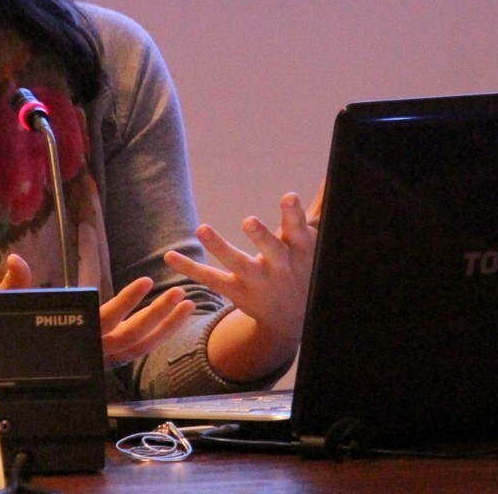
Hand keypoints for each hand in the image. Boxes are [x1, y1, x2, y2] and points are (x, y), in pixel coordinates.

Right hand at [0, 254, 194, 367]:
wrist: (9, 362)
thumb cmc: (11, 330)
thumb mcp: (10, 304)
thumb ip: (17, 283)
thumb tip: (14, 259)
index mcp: (72, 335)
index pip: (104, 319)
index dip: (125, 301)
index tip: (145, 282)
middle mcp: (91, 350)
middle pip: (131, 337)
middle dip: (157, 315)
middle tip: (178, 292)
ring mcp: (102, 357)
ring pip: (140, 348)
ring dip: (166, 327)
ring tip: (188, 303)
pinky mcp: (108, 358)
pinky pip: (139, 351)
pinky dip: (160, 336)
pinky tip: (176, 317)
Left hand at [165, 191, 316, 345]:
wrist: (293, 319)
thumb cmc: (303, 269)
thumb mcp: (311, 242)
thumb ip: (313, 210)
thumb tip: (328, 178)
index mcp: (300, 250)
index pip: (298, 230)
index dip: (293, 215)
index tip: (288, 197)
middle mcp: (279, 266)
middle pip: (271, 249)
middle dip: (261, 236)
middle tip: (249, 220)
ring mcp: (256, 280)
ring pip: (237, 263)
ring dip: (220, 246)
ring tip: (202, 228)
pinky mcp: (236, 291)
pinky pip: (210, 278)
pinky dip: (189, 268)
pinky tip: (169, 256)